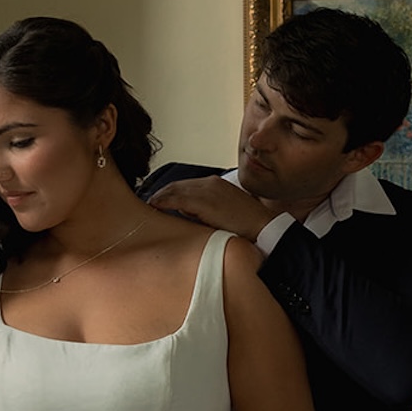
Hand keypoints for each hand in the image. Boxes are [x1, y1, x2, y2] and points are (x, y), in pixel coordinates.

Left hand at [146, 176, 272, 241]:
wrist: (263, 227)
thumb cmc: (247, 225)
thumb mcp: (226, 212)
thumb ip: (207, 209)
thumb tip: (188, 213)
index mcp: (216, 184)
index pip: (186, 185)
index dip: (170, 192)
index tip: (158, 200)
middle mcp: (210, 183)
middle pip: (177, 185)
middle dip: (162, 193)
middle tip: (148, 202)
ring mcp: (207, 190)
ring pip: (175, 190)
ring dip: (160, 197)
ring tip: (148, 205)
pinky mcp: (204, 201)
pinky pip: (178, 199)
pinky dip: (164, 201)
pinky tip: (154, 206)